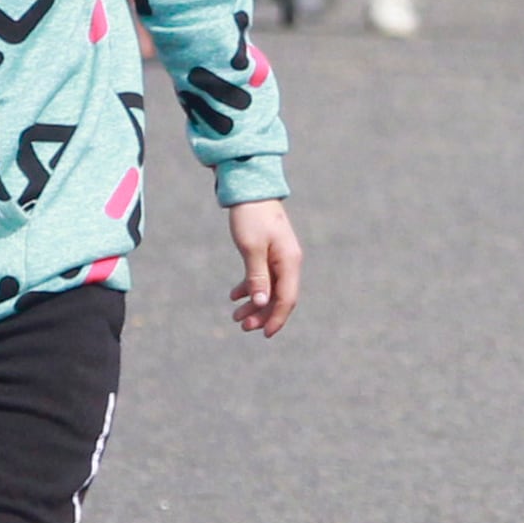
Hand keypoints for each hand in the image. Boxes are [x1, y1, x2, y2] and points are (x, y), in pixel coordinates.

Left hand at [227, 198, 302, 335]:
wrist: (250, 188)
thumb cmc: (250, 217)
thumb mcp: (251, 248)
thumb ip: (257, 276)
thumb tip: (261, 302)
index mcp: (289, 261)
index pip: (287, 298)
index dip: (276, 318)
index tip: (263, 334)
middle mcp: (289, 261)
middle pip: (279, 297)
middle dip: (261, 314)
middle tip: (241, 325)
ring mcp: (280, 257)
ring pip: (270, 289)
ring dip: (254, 303)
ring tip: (235, 316)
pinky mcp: (269, 252)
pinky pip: (263, 277)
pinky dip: (250, 287)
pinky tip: (234, 295)